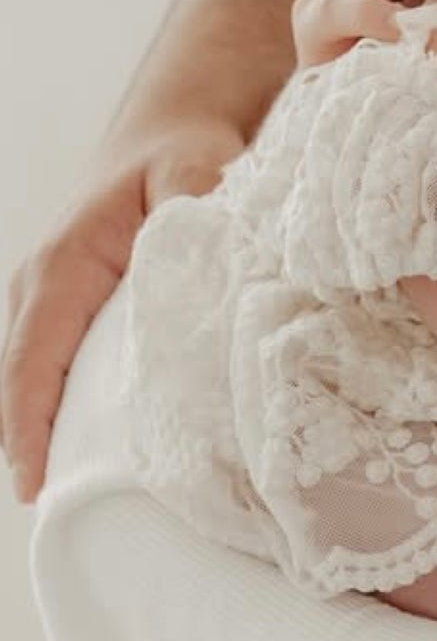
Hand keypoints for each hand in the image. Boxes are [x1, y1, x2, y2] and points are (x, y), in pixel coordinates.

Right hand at [2, 116, 244, 500]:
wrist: (172, 126)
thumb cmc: (181, 147)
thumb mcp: (192, 168)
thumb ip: (194, 210)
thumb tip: (203, 258)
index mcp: (64, 265)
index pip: (33, 359)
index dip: (30, 425)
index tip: (34, 486)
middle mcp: (46, 288)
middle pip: (29, 383)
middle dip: (41, 447)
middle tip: (72, 513)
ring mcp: (56, 302)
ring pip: (46, 382)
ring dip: (61, 433)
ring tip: (95, 500)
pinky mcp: (79, 311)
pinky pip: (68, 370)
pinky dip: (79, 408)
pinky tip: (115, 449)